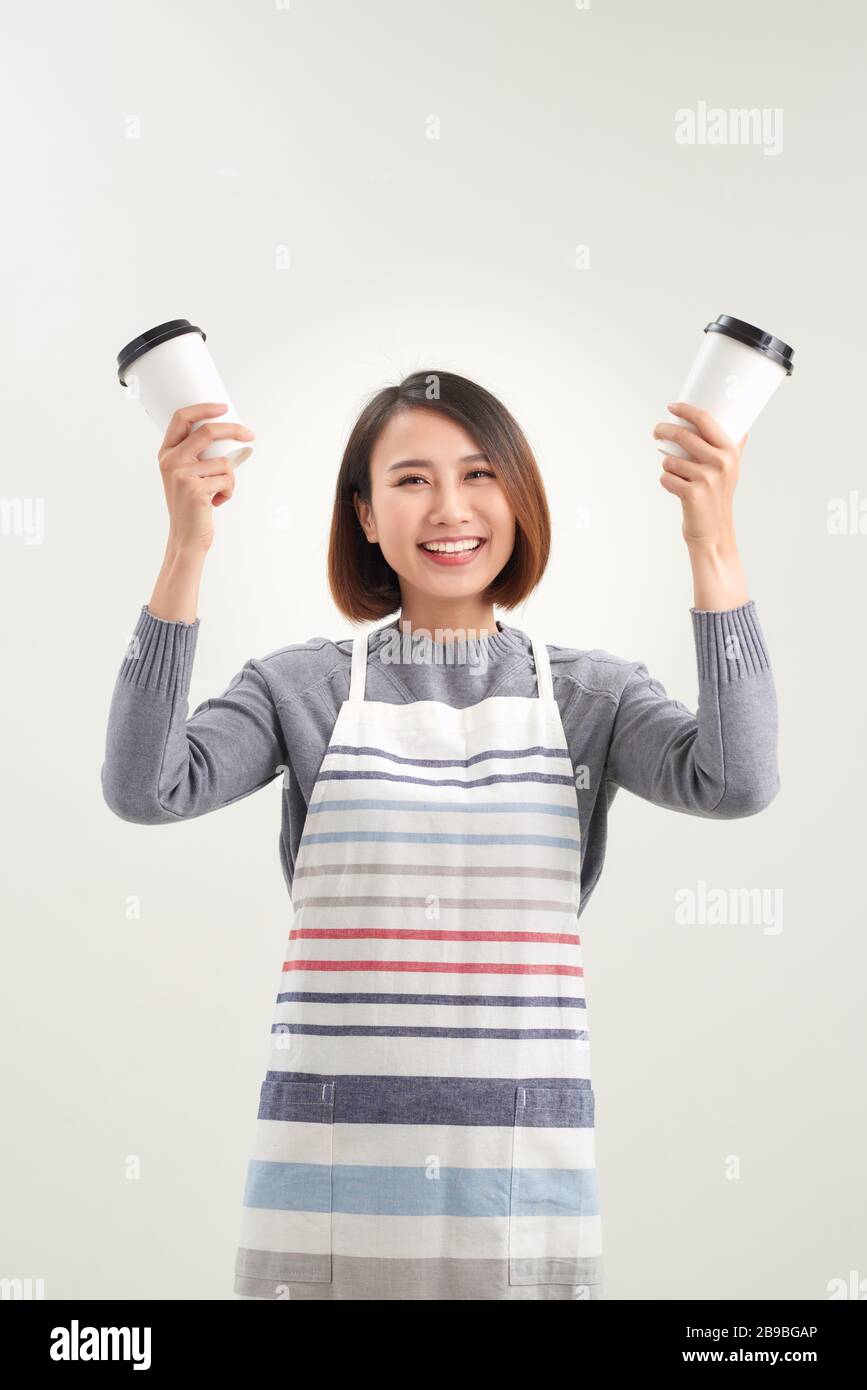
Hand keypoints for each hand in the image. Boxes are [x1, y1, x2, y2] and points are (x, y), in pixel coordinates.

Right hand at [157, 403, 254, 552]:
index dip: (204, 408)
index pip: (181, 418)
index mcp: (167, 453)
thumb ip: (197, 455)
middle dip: (234, 430)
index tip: (224, 407)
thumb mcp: (186, 475)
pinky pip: (227, 479)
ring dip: (230, 478)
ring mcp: (181, 474)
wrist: (186, 537)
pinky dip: (229, 491)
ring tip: (219, 492)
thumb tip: (227, 434)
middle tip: (250, 435)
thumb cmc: (192, 505)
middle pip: (208, 432)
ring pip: (223, 462)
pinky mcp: (195, 489)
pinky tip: (216, 502)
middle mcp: (171, 461)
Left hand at [653, 402, 747, 547]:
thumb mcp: (732, 471)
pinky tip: (676, 489)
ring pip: (670, 459)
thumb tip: (743, 427)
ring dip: (667, 466)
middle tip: (656, 431)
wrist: (714, 531)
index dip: (685, 410)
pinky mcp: (692, 493)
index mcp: (731, 451)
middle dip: (664, 430)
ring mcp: (707, 478)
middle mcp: (722, 462)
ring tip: (677, 475)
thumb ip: (735, 449)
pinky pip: (666, 477)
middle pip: (684, 435)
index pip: (705, 420)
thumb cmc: (719, 498)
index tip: (672, 407)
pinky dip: (666, 482)